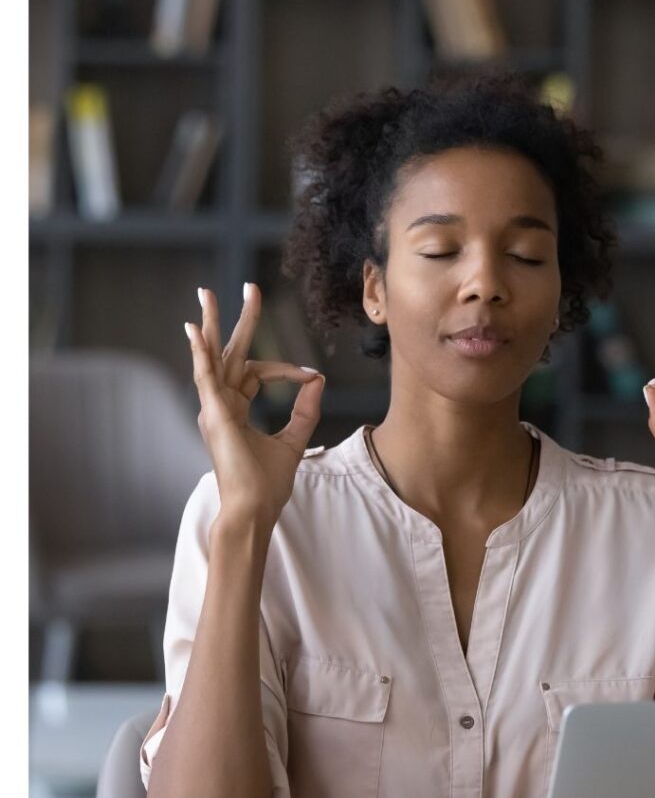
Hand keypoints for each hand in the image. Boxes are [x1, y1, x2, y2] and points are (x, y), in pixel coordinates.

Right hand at [186, 282, 325, 526]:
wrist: (254, 509)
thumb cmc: (267, 483)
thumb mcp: (294, 440)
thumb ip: (305, 409)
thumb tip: (318, 378)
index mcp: (236, 410)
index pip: (257, 373)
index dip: (286, 370)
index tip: (310, 375)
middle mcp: (221, 405)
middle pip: (229, 354)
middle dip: (238, 320)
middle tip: (248, 287)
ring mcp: (214, 409)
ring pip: (212, 357)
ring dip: (210, 324)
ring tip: (207, 294)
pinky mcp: (214, 415)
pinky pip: (205, 378)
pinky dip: (199, 354)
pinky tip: (193, 331)